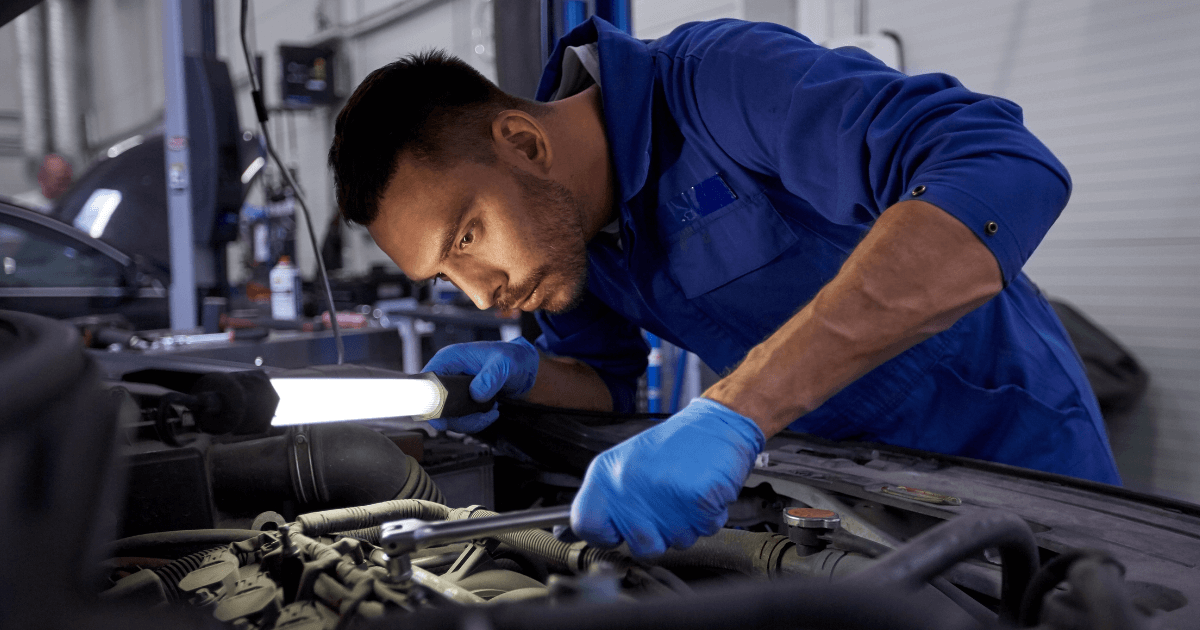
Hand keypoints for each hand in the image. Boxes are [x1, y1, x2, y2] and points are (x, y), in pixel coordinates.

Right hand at [421, 338, 538, 432]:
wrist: (525, 368)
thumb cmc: (512, 357)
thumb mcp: (504, 363)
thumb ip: (490, 377)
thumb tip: (476, 394)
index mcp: (450, 359)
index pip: (426, 382)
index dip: (428, 402)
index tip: (442, 418)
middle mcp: (448, 375)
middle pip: (435, 406)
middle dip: (455, 418)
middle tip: (477, 418)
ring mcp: (455, 390)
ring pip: (448, 417)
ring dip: (468, 422)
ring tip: (490, 413)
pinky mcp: (463, 402)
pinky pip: (460, 420)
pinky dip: (475, 422)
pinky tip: (491, 413)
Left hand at [570, 397, 764, 556]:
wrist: (716, 422)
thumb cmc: (673, 446)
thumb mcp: (624, 465)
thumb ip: (601, 502)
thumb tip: (569, 535)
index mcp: (605, 474)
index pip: (585, 524)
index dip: (605, 534)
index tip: (618, 528)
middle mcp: (628, 483)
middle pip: (640, 546)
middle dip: (660, 534)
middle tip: (667, 504)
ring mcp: (662, 492)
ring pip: (677, 542)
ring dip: (687, 524)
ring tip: (685, 492)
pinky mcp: (696, 497)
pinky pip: (705, 530)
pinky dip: (710, 516)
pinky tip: (703, 491)